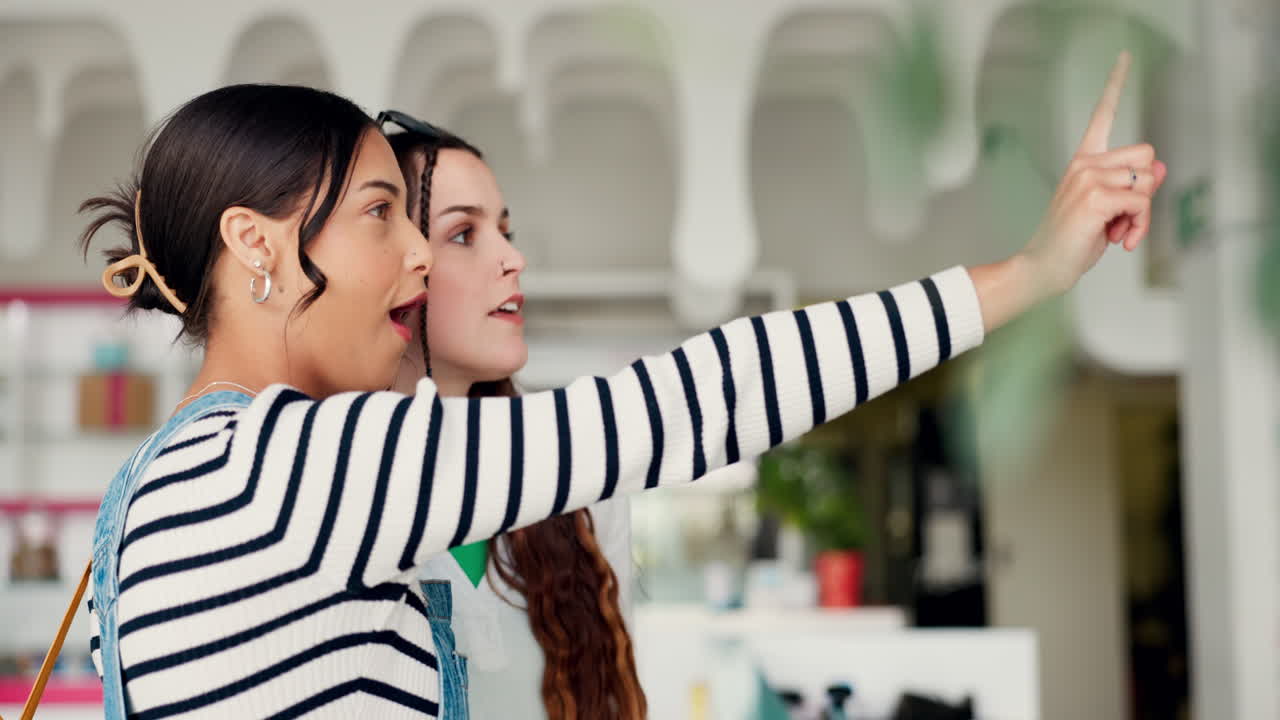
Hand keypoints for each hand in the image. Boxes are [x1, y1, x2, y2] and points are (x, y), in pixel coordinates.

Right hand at [1019, 51, 1167, 297]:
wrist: (1042, 268)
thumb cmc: (1071, 242)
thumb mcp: (1108, 212)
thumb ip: (1134, 188)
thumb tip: (1162, 169)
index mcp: (1083, 162)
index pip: (1101, 116)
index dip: (1114, 85)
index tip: (1123, 57)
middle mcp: (1084, 164)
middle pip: (1147, 154)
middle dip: (1146, 188)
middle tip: (1126, 217)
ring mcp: (1088, 178)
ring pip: (1147, 182)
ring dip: (1142, 214)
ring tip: (1119, 233)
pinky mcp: (1095, 197)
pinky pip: (1141, 202)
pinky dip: (1138, 225)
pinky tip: (1118, 239)